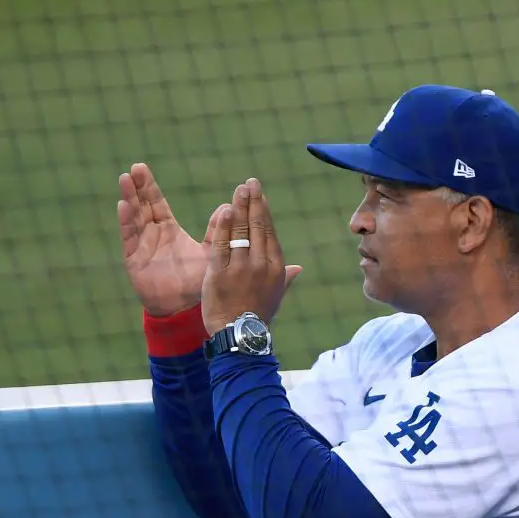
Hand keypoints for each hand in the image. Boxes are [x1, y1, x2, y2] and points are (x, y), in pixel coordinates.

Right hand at [118, 162, 228, 316]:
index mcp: (167, 230)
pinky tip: (123, 206)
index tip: (142, 168)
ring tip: (125, 180)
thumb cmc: (196, 282)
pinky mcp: (134, 260)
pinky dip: (126, 222)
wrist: (186, 309)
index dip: (149, 187)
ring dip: (129, 199)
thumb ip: (217, 231)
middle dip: (137, 187)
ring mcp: (140, 247)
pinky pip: (129, 238)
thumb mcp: (210, 252)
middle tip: (135, 168)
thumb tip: (227, 206)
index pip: (155, 203)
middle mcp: (151, 236)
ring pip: (133, 218)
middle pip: (141, 205)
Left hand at [201, 178, 301, 334]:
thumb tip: (298, 269)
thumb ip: (285, 278)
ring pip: (240, 231)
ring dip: (238, 207)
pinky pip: (221, 245)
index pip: (269, 232)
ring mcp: (240, 268)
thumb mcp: (276, 296)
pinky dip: (222, 227)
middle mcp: (261, 264)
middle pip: (256, 226)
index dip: (263, 211)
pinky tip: (223, 211)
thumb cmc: (258, 316)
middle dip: (253, 201)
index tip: (259, 195)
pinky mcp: (220, 273)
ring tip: (238, 190)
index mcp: (276, 267)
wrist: (240, 335)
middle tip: (249, 182)